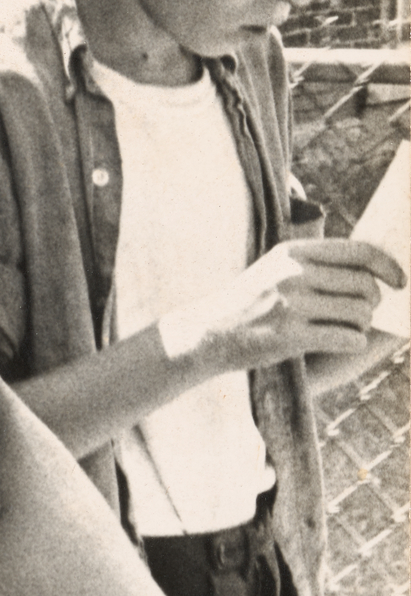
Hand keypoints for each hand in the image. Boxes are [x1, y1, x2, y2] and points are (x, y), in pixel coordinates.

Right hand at [162, 238, 402, 375]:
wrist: (205, 332)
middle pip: (365, 286)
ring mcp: (291, 305)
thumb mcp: (275, 269)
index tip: (400, 282)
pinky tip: (336, 342)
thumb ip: (318, 263)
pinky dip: (351, 343)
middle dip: (371, 303)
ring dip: (360, 325)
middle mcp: (292, 274)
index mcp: (292, 252)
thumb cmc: (249, 302)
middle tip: (357, 313)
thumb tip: (375, 268)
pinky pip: (348, 339)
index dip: (389, 267)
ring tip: (342, 329)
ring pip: (360, 314)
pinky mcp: (290, 336)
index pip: (360, 252)